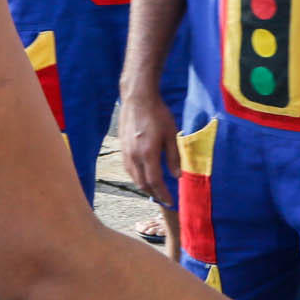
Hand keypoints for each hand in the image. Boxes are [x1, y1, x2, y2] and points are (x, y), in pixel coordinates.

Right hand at [120, 90, 177, 206]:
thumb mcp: (171, 135)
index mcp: (148, 154)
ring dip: (145, 186)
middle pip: (142, 183)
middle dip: (154, 193)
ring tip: (156, 190)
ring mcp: (126, 152)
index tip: (171, 201)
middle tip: (165, 198)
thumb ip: (174, 157)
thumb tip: (177, 176)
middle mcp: (134, 156)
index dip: (163, 194)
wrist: (138, 99)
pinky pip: (128, 169)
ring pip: (133, 177)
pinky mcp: (122, 148)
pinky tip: (144, 175)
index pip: (155, 182)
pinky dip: (137, 177)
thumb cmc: (157, 114)